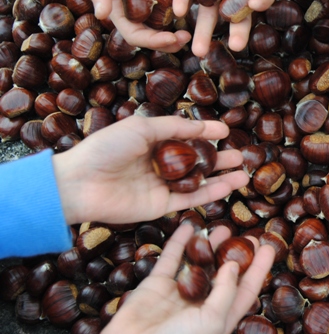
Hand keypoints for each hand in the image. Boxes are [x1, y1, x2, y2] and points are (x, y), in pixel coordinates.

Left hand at [52, 115, 248, 225]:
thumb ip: (175, 127)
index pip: (185, 136)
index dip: (207, 133)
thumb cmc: (105, 149)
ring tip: (244, 172)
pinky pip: (190, 199)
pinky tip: (229, 186)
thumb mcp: (141, 127)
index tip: (227, 131)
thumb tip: (206, 127)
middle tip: (242, 155)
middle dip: (219, 158)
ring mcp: (160, 186)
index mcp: (150, 141)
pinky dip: (211, 193)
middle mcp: (158, 163)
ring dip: (221, 177)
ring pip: (198, 181)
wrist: (80, 184)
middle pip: (196, 161)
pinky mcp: (160, 206)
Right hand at [81, 0, 190, 51]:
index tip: (170, 39)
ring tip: (194, 17)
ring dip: (183, 17)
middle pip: (158, 31)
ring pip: (172, 14)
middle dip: (173, 38)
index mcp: (121, 11)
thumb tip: (101, 16)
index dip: (153, 41)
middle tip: (187, 37)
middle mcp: (140, 8)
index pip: (137, 35)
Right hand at [83, 224, 274, 333]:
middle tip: (247, 235)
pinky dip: (180, 242)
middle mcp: (202, 304)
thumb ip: (226, 291)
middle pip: (225, 274)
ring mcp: (179, 292)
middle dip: (236, 254)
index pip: (247, 289)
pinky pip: (172, 258)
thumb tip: (234, 265)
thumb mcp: (213, 321)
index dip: (259, 268)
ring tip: (222, 227)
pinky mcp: (158, 284)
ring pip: (199, 263)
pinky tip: (189, 226)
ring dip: (210, 245)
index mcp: (221, 317)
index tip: (269, 247)